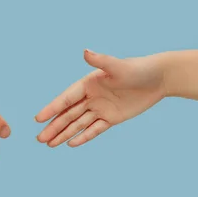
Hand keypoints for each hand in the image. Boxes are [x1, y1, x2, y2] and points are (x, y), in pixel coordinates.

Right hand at [35, 49, 165, 146]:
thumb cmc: (138, 69)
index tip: (38, 119)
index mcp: (88, 83)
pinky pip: (94, 130)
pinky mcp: (111, 118)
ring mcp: (101, 108)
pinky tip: (71, 144)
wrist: (158, 78)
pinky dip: (83, 137)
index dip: (52, 109)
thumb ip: (101, 61)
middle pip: (68, 115)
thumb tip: (85, 52)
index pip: (66, 99)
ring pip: (78, 124)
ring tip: (49, 144)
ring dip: (63, 134)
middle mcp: (91, 96)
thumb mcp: (119, 67)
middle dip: (54, 127)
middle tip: (39, 139)